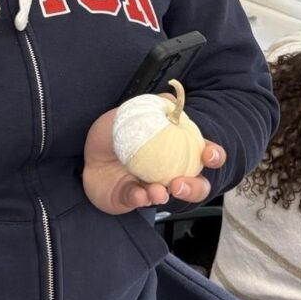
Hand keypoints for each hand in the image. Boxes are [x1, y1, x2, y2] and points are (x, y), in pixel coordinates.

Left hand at [82, 107, 225, 214]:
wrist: (87, 151)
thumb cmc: (114, 133)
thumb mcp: (131, 112)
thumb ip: (153, 105)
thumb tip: (173, 99)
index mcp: (174, 147)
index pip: (203, 153)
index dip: (213, 155)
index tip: (209, 154)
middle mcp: (168, 170)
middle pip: (196, 185)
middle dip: (195, 187)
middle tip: (180, 183)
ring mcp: (151, 186)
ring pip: (169, 196)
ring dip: (166, 194)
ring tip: (158, 191)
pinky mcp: (132, 198)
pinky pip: (140, 201)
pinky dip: (141, 197)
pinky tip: (137, 192)